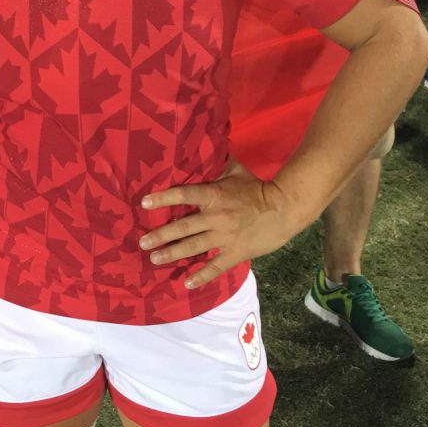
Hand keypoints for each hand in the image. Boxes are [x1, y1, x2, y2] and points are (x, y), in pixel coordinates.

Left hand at [139, 162, 306, 288]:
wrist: (284, 208)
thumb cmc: (257, 188)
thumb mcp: (236, 170)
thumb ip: (217, 162)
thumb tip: (202, 143)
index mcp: (214, 195)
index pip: (184, 194)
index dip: (163, 198)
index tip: (144, 203)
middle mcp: (216, 217)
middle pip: (183, 227)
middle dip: (161, 235)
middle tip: (143, 242)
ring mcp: (225, 237)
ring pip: (194, 247)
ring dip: (173, 254)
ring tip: (155, 259)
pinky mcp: (236, 252)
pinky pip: (216, 266)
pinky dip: (201, 276)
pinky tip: (187, 283)